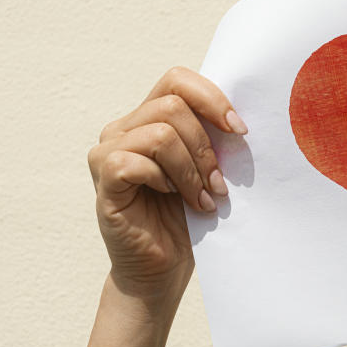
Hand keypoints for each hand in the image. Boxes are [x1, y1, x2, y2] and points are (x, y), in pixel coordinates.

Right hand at [86, 66, 247, 305]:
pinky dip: (164, 181)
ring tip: (203, 198)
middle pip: (173, 105)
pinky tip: (174, 200)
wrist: (165, 267)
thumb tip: (242, 118)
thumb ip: (214, 137)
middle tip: (219, 184)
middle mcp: (123, 128)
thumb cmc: (190, 216)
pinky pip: (133, 162)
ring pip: (160, 134)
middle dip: (206, 147)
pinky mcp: (104, 181)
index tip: (239, 131)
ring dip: (191, 170)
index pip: (177, 80)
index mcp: (149, 118)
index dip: (212, 99)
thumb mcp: (209, 168)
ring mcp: (107, 153)